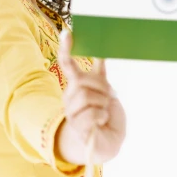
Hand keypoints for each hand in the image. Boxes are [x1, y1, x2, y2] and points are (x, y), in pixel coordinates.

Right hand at [57, 30, 125, 163]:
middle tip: (110, 97)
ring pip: (86, 96)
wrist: (107, 143)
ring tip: (104, 112)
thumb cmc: (107, 116)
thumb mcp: (106, 92)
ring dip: (102, 103)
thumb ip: (100, 76)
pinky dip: (102, 117)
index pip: (68, 64)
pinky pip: (92, 114)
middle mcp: (70, 96)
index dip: (66, 49)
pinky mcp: (77, 126)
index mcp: (77, 85)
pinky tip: (101, 122)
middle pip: (81, 80)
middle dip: (101, 87)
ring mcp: (71, 111)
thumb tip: (100, 53)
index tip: (67, 33)